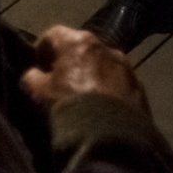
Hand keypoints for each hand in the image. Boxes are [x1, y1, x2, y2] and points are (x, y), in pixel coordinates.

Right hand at [20, 25, 149, 114]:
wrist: (111, 137)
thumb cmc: (69, 106)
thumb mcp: (36, 92)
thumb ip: (32, 78)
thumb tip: (35, 75)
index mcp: (78, 41)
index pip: (53, 35)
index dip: (42, 51)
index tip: (39, 69)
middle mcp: (105, 47)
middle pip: (81, 49)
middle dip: (70, 63)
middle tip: (61, 85)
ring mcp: (126, 67)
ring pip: (103, 66)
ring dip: (93, 77)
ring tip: (85, 101)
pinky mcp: (140, 88)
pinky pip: (119, 85)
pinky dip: (110, 93)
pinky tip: (104, 112)